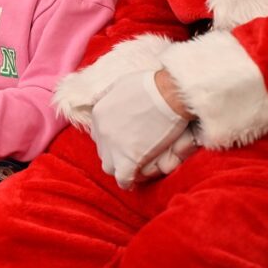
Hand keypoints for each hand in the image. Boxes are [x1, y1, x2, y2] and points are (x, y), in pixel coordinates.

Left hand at [90, 70, 188, 189]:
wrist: (168, 93)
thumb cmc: (150, 85)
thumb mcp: (119, 83)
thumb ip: (107, 94)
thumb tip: (98, 99)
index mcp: (98, 114)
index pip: (98, 134)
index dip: (111, 140)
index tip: (122, 142)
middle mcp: (101, 131)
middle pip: (103, 150)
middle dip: (114, 154)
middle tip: (129, 155)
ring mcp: (114, 146)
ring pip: (109, 167)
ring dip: (119, 168)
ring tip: (131, 169)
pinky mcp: (129, 159)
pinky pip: (123, 179)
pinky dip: (127, 182)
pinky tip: (132, 183)